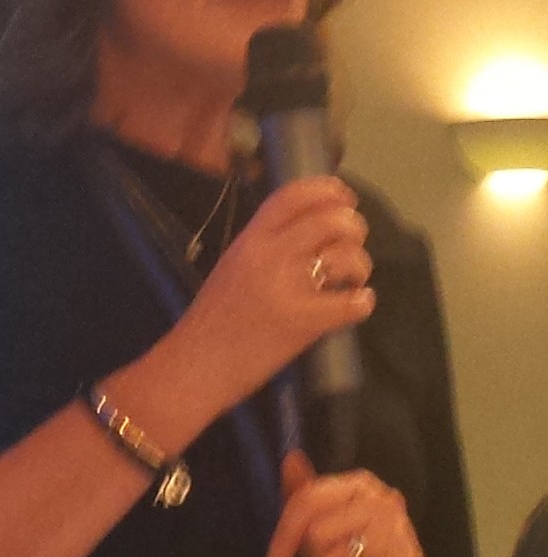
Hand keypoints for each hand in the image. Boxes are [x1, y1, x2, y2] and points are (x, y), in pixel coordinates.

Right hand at [167, 176, 374, 417]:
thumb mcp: (232, 267)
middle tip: (352, 243)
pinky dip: (362, 302)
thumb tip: (305, 235)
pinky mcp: (305, 323)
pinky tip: (356, 305)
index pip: (293, 196)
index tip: (343, 198)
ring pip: (346, 257)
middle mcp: (271, 256)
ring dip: (359, 265)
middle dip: (353, 227)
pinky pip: (352, 304)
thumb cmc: (211, 320)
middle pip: (329, 220)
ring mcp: (289, 288)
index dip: (326, 190)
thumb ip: (264, 247)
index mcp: (251, 240)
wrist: (195, 366)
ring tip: (352, 279)